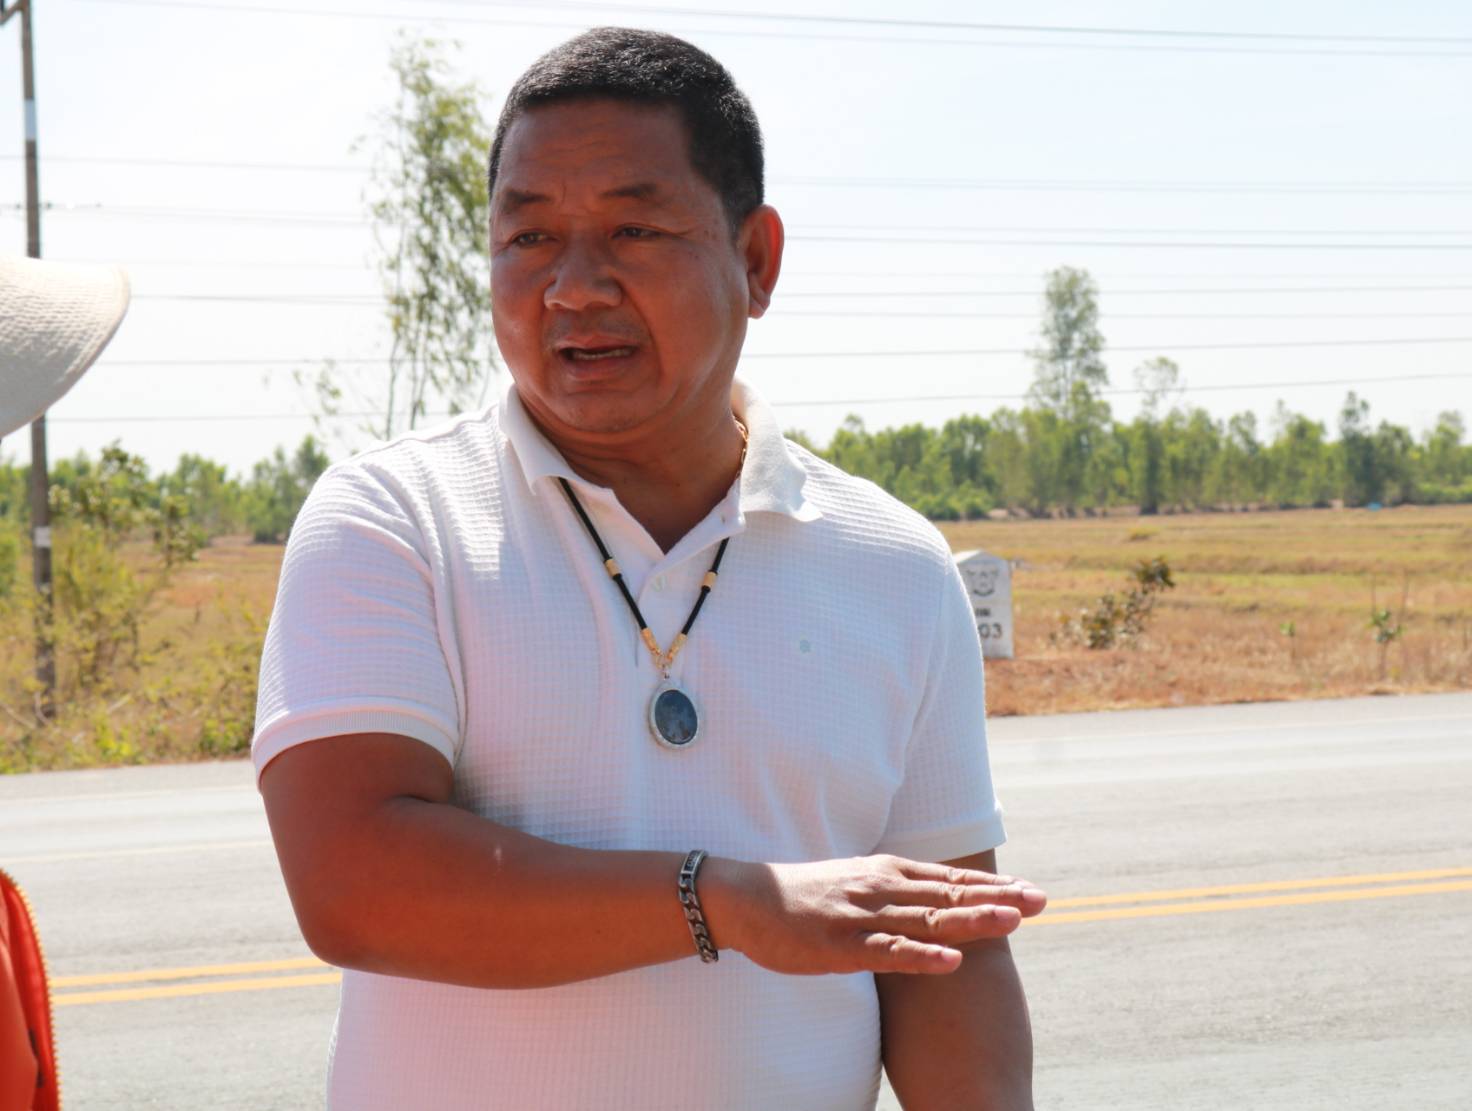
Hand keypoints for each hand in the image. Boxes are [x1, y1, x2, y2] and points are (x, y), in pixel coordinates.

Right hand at [701, 854, 1045, 975]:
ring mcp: (862, 916)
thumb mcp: (857, 884)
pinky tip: (951, 962)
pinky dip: (921, 957)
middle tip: (1042, 901)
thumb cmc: (805, 896)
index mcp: (887, 873)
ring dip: (971, 920)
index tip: (1030, 889)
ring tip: (1012, 921)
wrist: (748, 897)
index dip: (992, 884)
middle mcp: (881, 887)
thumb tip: (931, 900)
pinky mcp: (841, 944)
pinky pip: (887, 952)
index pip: (950, 879)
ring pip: (926, 919)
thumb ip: (894, 892)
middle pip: (949, 894)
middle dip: (997, 897)